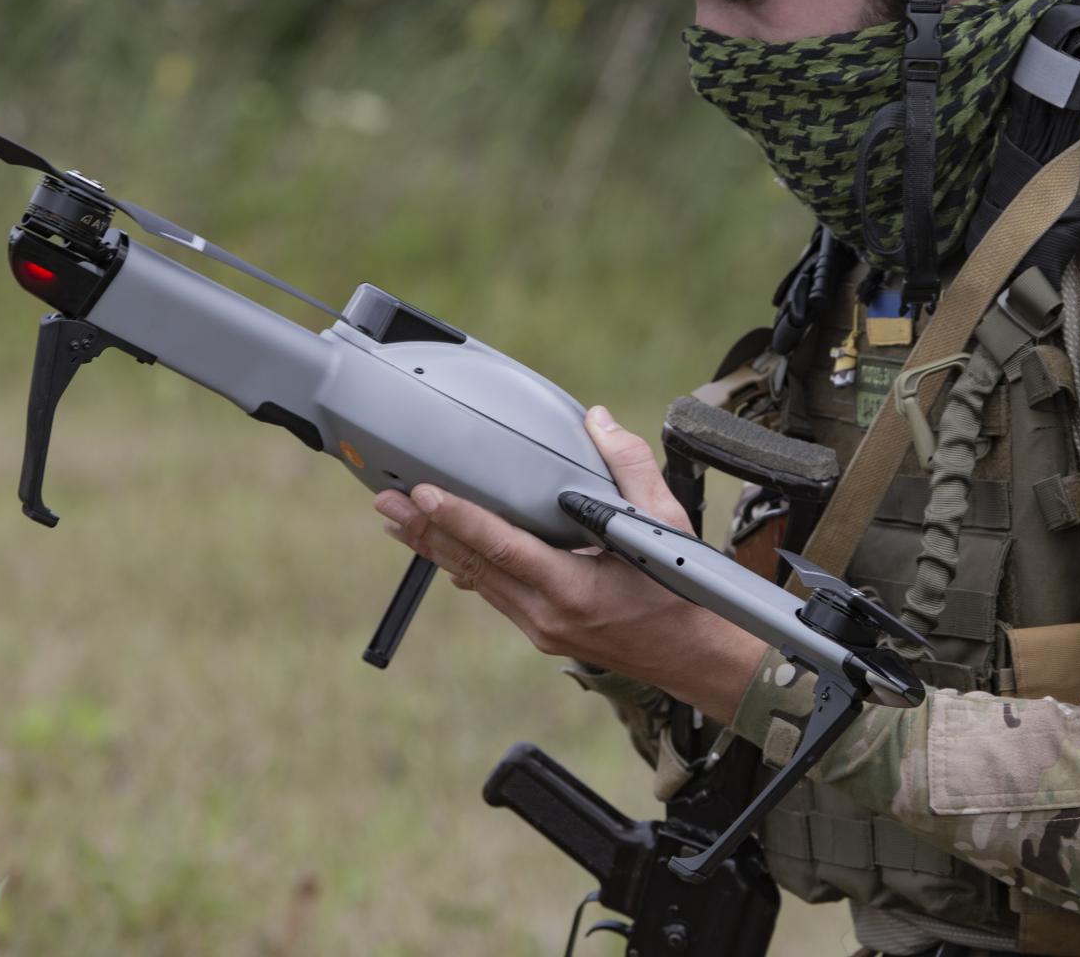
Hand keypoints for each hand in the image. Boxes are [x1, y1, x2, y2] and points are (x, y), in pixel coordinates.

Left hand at [373, 405, 764, 723]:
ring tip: (396, 518)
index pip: (502, 548)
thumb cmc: (684, 594)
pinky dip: (462, 563)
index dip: (458, 519)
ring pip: (474, 579)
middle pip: (472, 565)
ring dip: (434, 547)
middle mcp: (546, 614)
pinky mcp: (539, 627)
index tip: (422, 494)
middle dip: (425, 531)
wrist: (694, 659)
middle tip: (385, 500)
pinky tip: (439, 545)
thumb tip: (598, 421)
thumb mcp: (666, 525)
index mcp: (575, 589)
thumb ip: (629, 468)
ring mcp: (539, 625)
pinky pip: (491, 590)